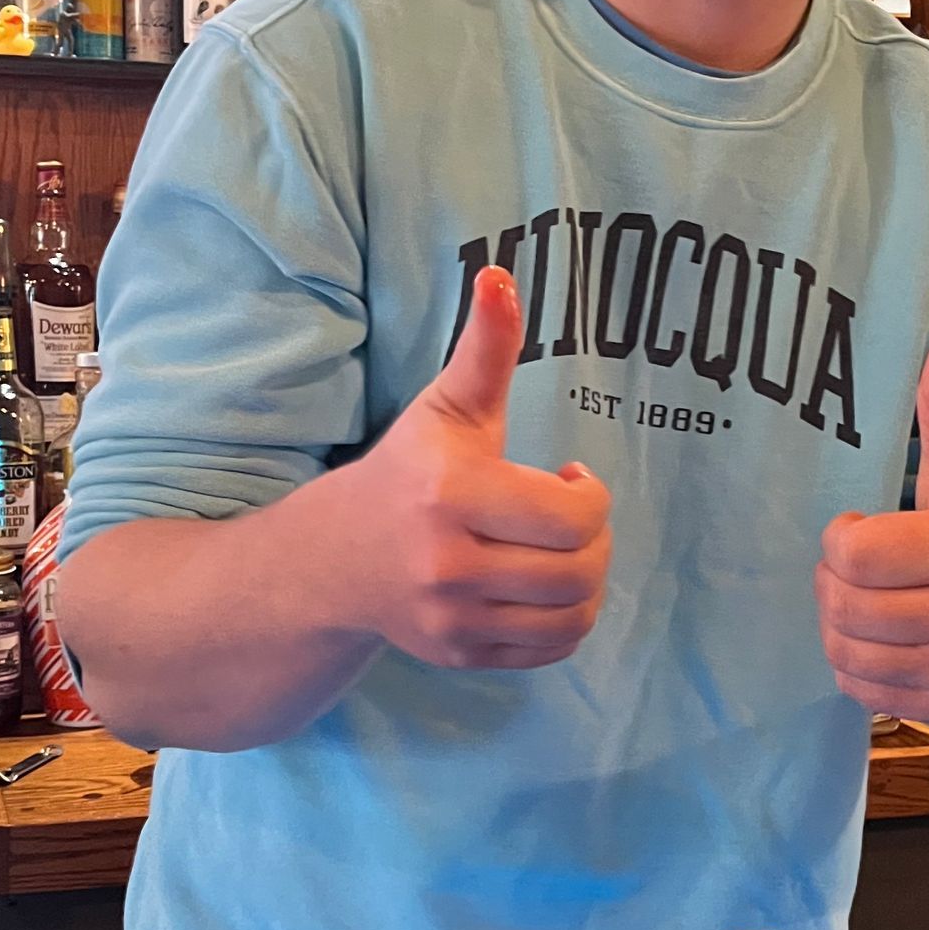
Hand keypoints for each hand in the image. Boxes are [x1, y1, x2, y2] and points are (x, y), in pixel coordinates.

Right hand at [338, 266, 611, 670]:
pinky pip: (549, 650)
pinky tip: (544, 589)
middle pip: (579, 571)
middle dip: (595, 541)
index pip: (572, 516)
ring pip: (572, 616)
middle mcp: (447, 563)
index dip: (590, 497)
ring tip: (562, 555)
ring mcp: (451, 618)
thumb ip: (485, 348)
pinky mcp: (457, 654)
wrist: (334, 558)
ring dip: (587, 583)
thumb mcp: (446, 408)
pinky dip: (566, 622)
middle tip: (569, 520)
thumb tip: (501, 274)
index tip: (567, 478)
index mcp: (451, 493)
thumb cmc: (407, 471)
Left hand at [814, 333, 928, 725]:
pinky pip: (863, 691)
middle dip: (831, 580)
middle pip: (844, 604)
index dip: (840, 537)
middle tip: (850, 568)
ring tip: (859, 601)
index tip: (858, 526)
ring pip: (846, 651)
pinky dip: (853, 665)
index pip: (856, 551)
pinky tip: (878, 639)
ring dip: (836, 624)